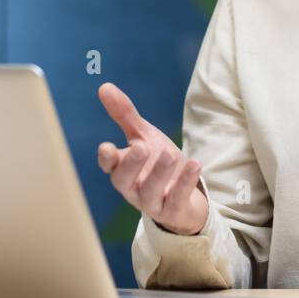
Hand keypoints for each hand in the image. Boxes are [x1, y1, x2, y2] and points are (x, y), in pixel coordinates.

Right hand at [96, 82, 209, 235]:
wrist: (183, 197)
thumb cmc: (156, 164)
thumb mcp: (143, 136)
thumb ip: (124, 115)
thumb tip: (104, 87)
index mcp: (122, 169)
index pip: (109, 166)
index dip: (107, 158)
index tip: (107, 147)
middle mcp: (133, 188)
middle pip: (124, 180)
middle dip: (131, 165)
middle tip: (141, 147)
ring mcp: (152, 202)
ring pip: (150, 192)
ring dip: (159, 173)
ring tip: (169, 154)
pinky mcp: (173, 211)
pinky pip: (176, 200)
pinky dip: (184, 183)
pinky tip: (194, 163)